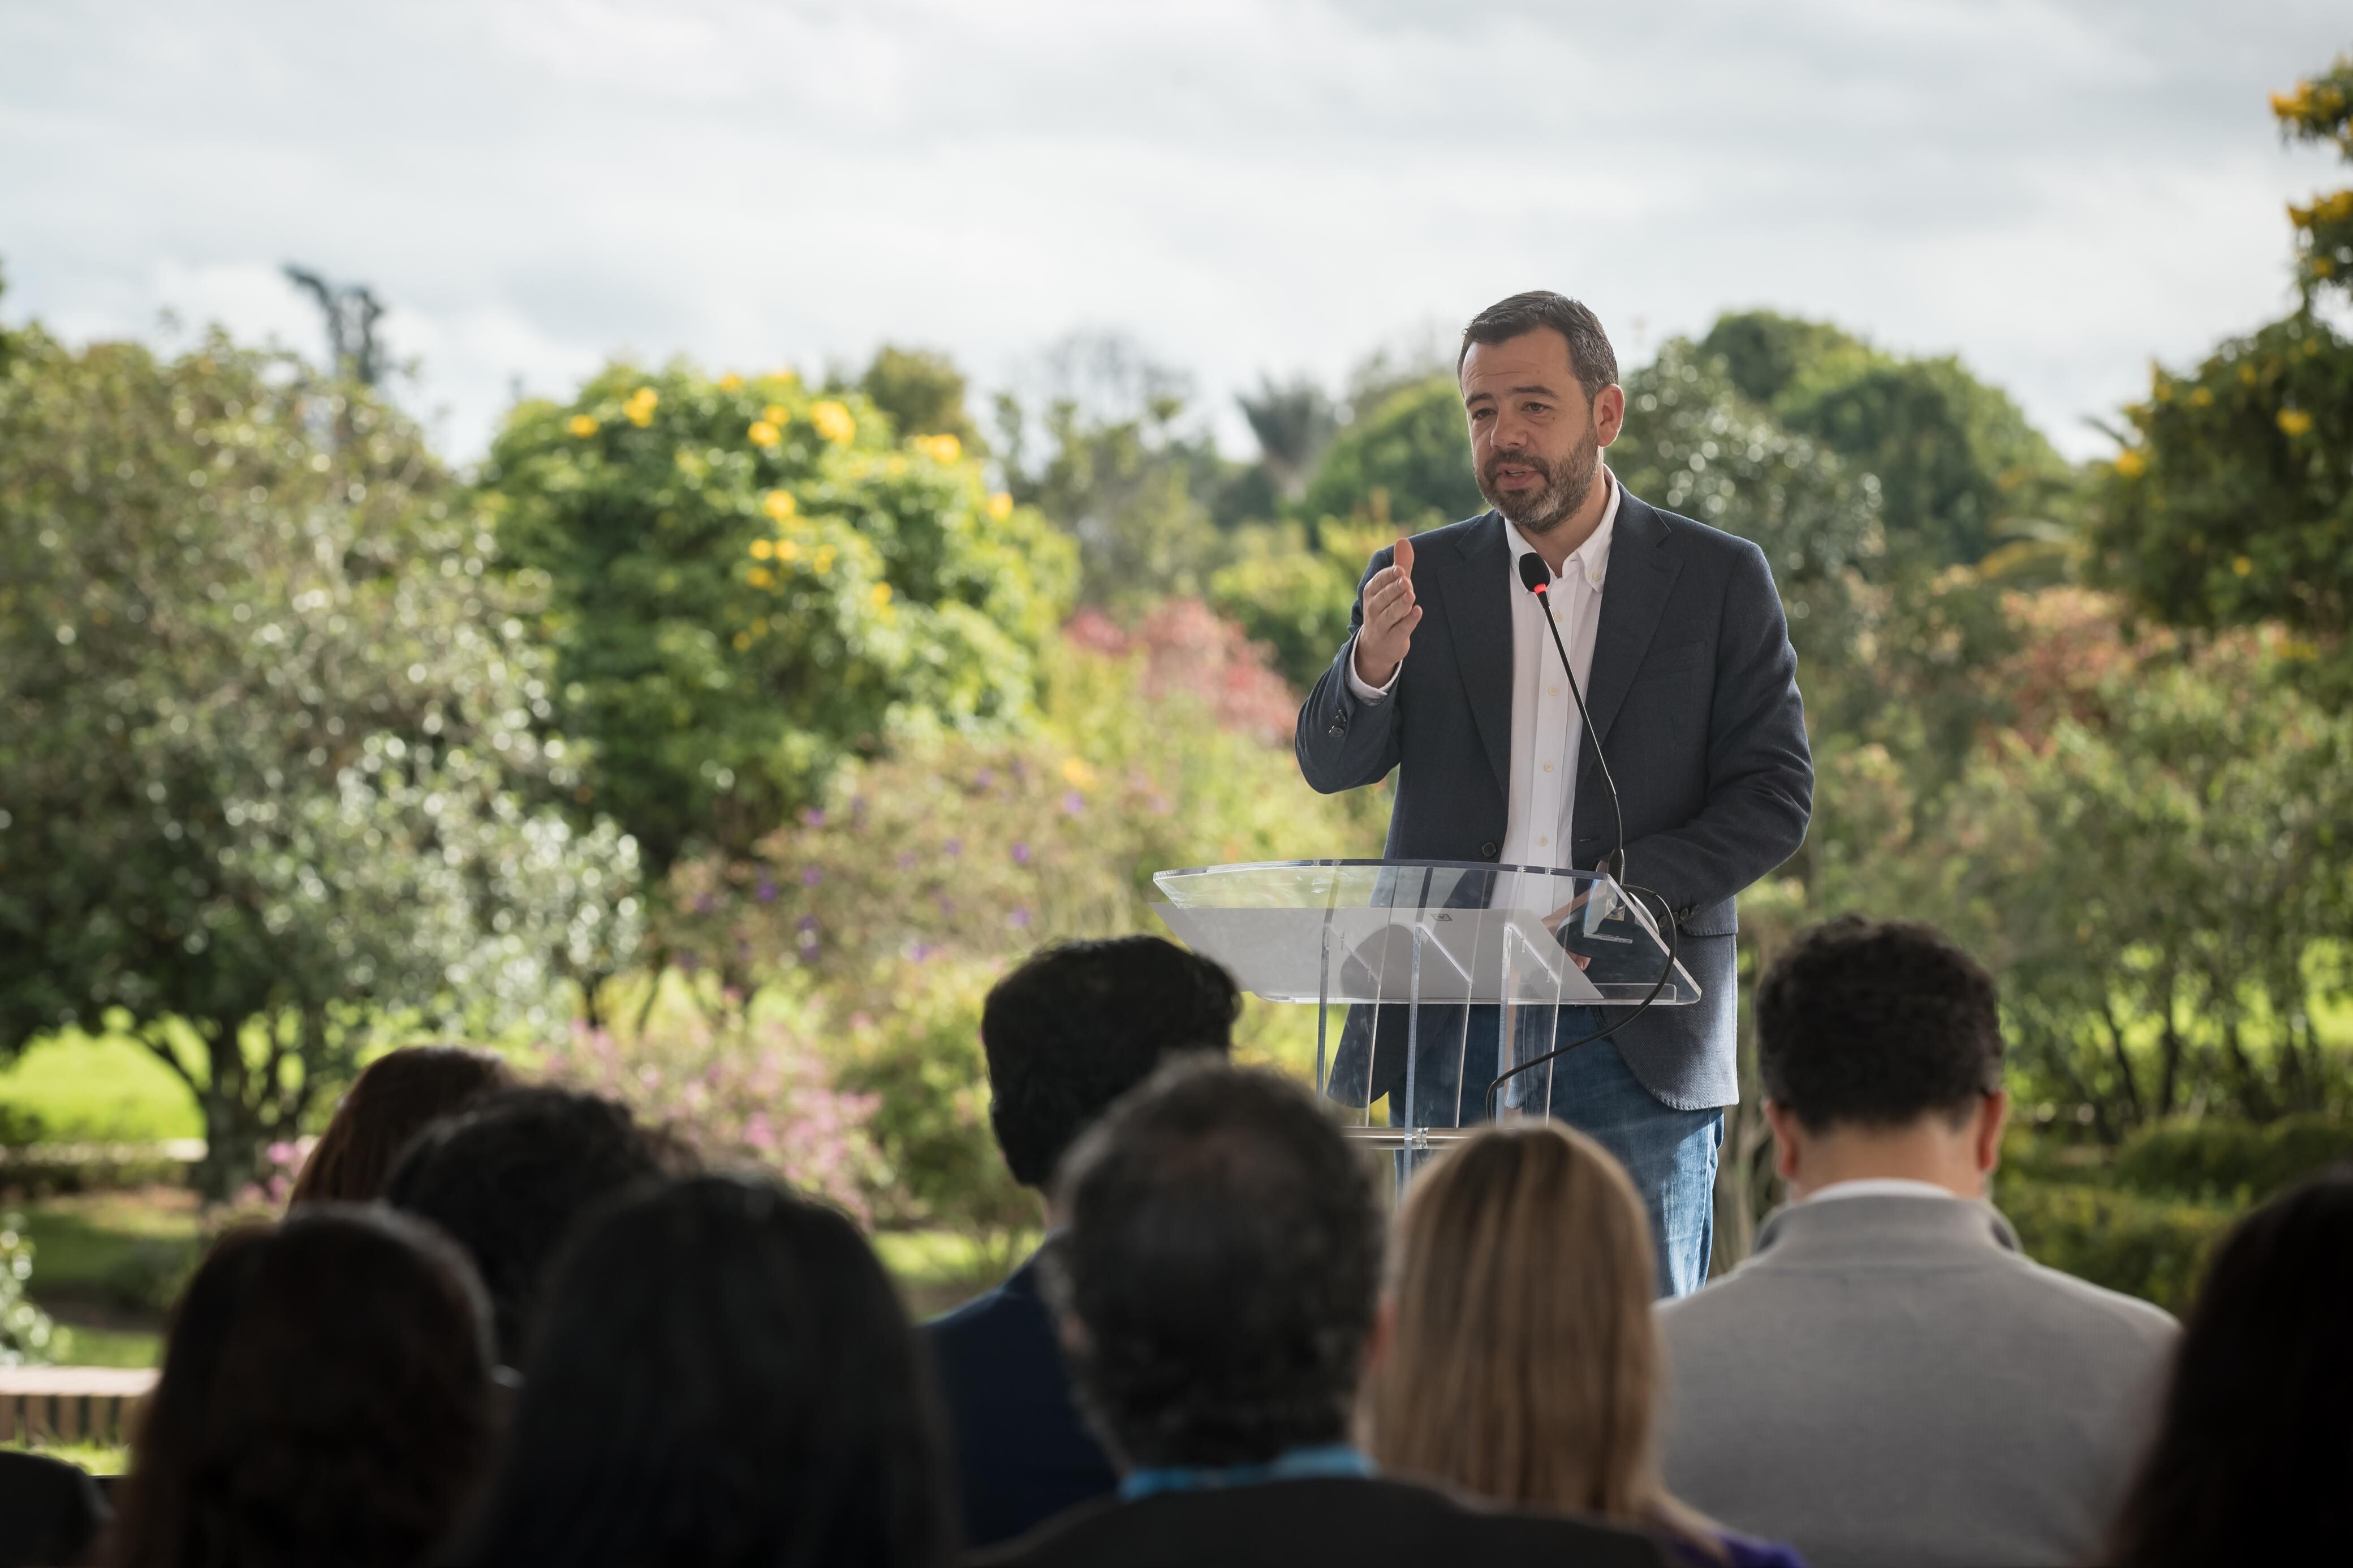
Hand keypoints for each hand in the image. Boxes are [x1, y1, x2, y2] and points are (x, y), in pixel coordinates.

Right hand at [1351, 535, 1419, 687]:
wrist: (1376, 646)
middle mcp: (1373, 608)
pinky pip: (1401, 629)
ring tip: (1410, 594)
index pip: (1379, 581)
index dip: (1389, 576)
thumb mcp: (1392, 587)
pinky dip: (1409, 621)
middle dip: (1396, 588)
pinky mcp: (1392, 639)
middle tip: (1406, 581)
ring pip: (1392, 612)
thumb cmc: (1387, 609)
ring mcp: (1381, 625)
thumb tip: (1403, 541)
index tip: (1400, 570)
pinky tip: (1418, 611)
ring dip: (1401, 603)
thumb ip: (1400, 565)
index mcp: (1371, 592)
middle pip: (1385, 596)